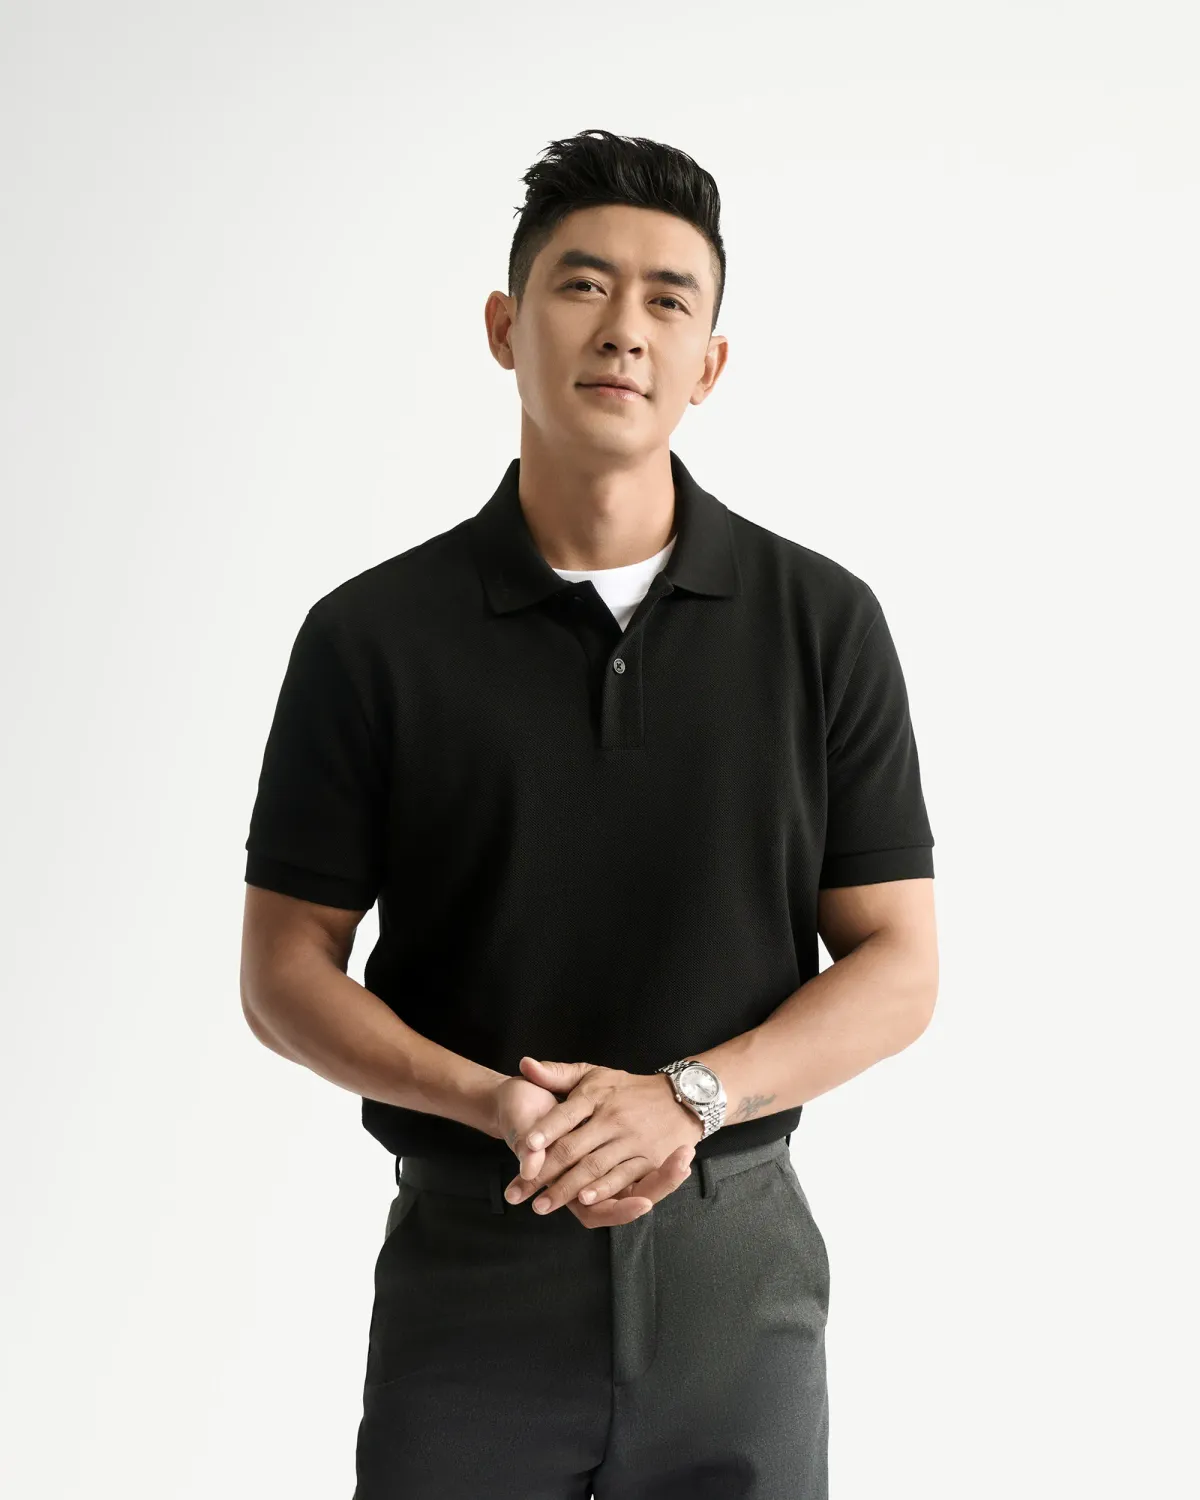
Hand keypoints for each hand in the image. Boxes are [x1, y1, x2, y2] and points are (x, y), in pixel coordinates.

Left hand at [502, 1057, 702, 1219]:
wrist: (681, 1098)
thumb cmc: (627, 1089)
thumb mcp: (593, 1074)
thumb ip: (557, 1073)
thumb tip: (524, 1065)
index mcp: (596, 1095)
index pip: (566, 1114)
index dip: (546, 1129)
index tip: (526, 1144)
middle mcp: (613, 1118)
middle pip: (573, 1148)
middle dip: (544, 1172)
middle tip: (519, 1192)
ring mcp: (631, 1140)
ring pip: (593, 1167)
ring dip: (566, 1189)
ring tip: (542, 1205)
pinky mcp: (648, 1160)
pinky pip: (621, 1178)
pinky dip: (602, 1190)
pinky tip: (583, 1201)